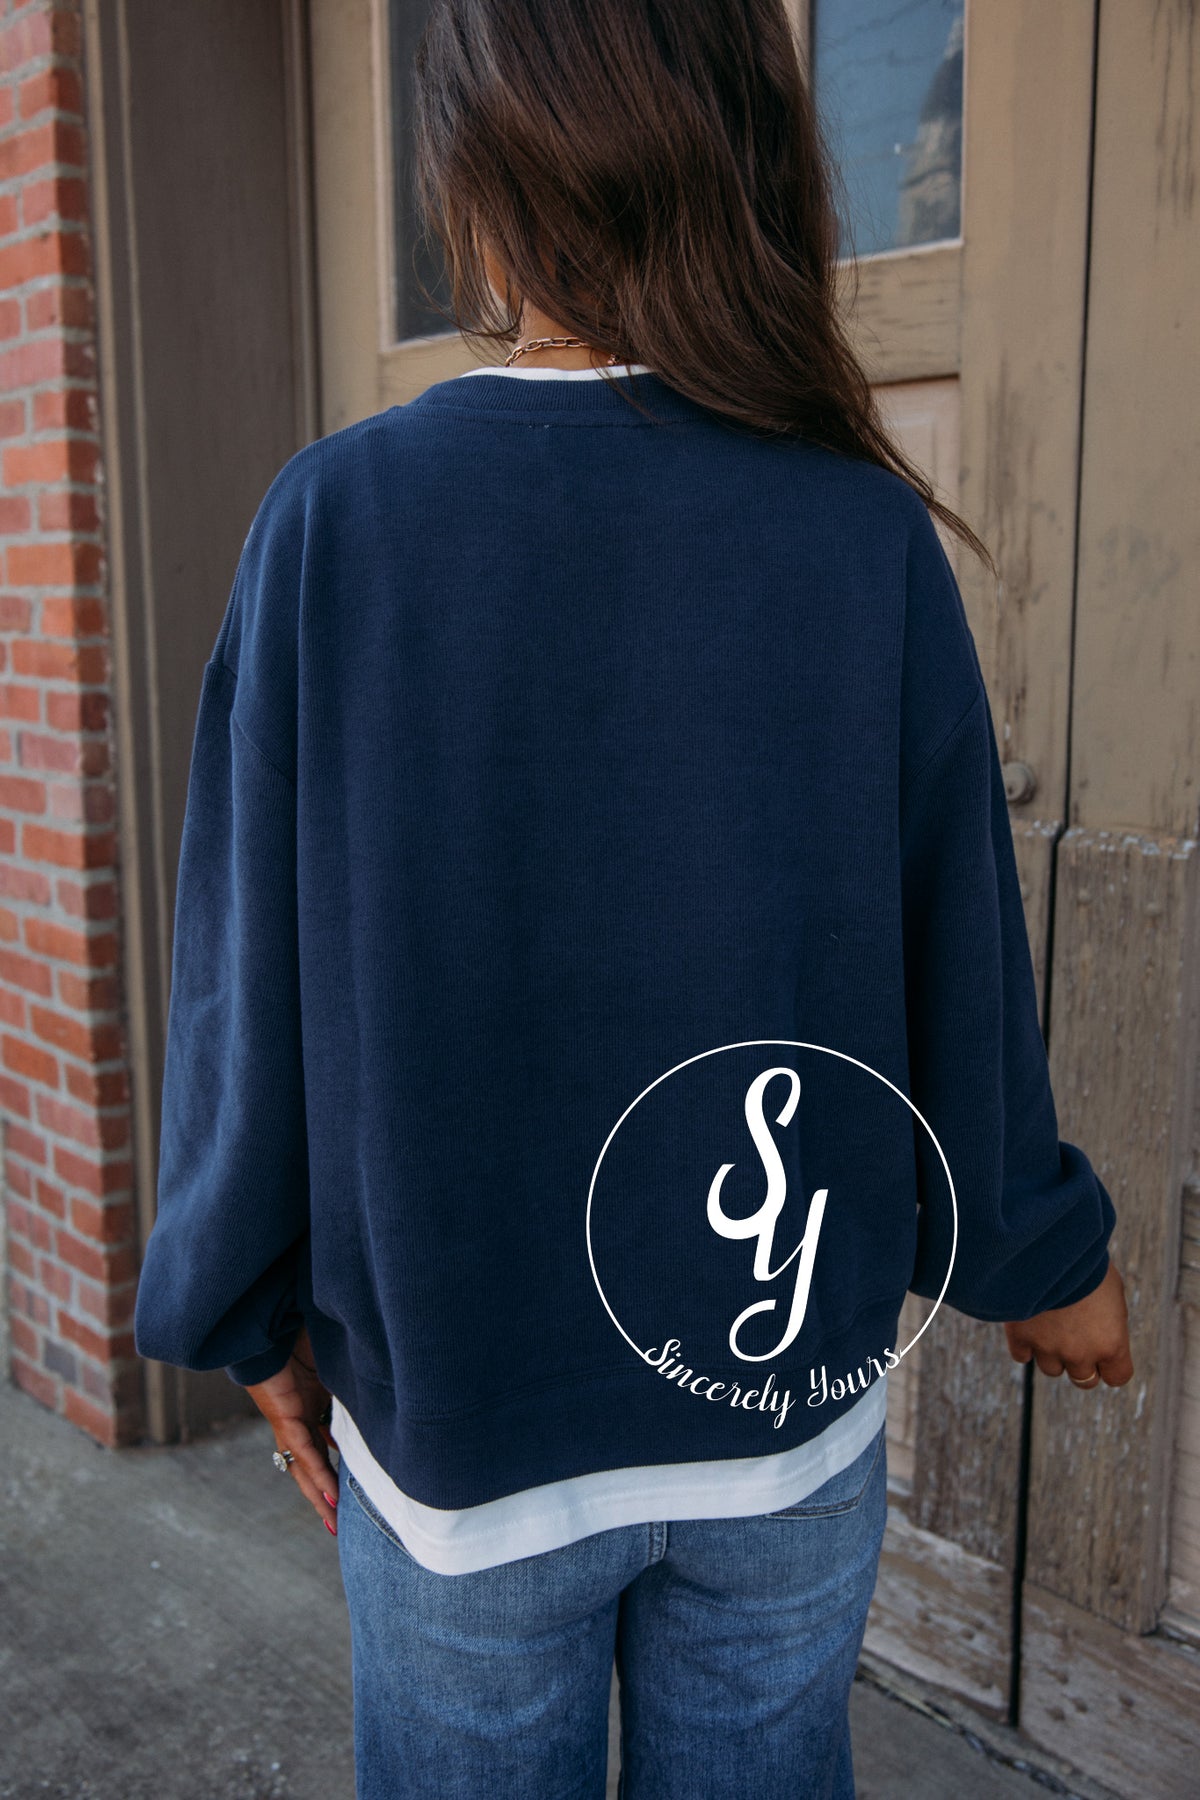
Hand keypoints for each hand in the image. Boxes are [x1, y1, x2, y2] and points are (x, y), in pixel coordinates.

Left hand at [244, 1324, 340, 1534]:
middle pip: (310, 1465)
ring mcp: (289, 1420)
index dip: (333, 1468)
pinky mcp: (284, 1417)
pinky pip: (304, 1452)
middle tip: (336, 1522)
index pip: (322, 1445)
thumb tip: (383, 1385)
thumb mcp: (335, 1363)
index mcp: (307, 1406)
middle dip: (323, 1493)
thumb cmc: (299, 1333)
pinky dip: (317, 1474)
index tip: (347, 1488)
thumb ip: (352, 1380)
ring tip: (334, 1522)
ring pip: (304, 1468)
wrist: (271, 1324)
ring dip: (319, 1495)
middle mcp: (297, 1419)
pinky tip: (328, 1495)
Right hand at [1004, 1259, 1132, 1388]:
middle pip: (1084, 1380)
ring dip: (1052, 1353)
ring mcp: (1048, 1349)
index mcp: (1111, 1344)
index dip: (1111, 1365)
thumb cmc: (1087, 1264)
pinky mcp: (1020, 1338)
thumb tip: (1103, 1330)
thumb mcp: (1112, 1291)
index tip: (1104, 1350)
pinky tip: (1029, 1323)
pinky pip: (1022, 1355)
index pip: (1117, 1377)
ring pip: (1052, 1369)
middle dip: (1082, 1362)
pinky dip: (1025, 1344)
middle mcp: (1081, 1354)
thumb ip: (1108, 1320)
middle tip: (1076, 1337)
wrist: (1049, 1248)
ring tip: (1050, 1324)